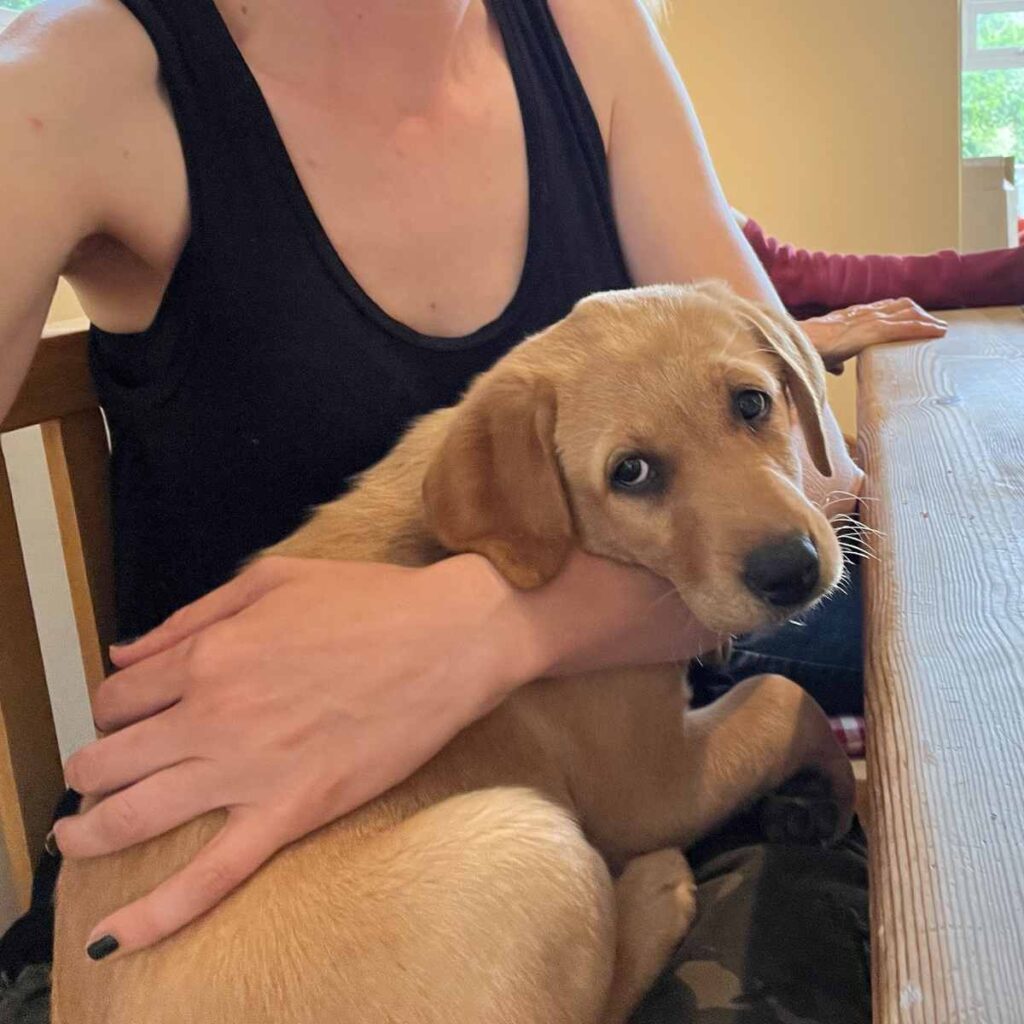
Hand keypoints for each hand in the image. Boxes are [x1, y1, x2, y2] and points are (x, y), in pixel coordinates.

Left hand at [53, 554, 531, 957]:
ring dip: (88, 831)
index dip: (110, 709)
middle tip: (93, 778)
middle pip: (109, 759)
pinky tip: (114, 936)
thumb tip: (123, 654)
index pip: (118, 695)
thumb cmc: (367, 600)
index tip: (124, 718)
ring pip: (135, 816)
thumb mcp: (272, 580)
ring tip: (76, 837)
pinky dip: (155, 913)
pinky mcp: (290, 813)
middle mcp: (212, 715)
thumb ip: (191, 616)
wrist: (449, 639)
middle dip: (87, 771)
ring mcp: (248, 770)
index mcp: (208, 655)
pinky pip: (210, 876)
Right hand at [801, 297, 947, 374]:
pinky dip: (925, 329)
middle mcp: (862, 313)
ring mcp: (869, 320)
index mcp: (849, 317)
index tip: (912, 317)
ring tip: (941, 329)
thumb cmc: (805, 350)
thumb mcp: (823, 354)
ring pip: (907, 313)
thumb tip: (839, 370)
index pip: (880, 308)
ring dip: (926, 320)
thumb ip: (834, 360)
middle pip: (899, 306)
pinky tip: (939, 332)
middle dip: (918, 314)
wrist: (797, 344)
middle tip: (933, 325)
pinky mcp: (873, 331)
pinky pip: (906, 327)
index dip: (899, 312)